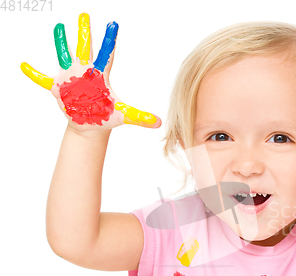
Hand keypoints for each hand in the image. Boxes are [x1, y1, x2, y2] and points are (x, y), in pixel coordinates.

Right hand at [20, 13, 161, 132]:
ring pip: (64, 55)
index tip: (113, 24)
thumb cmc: (106, 117)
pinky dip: (32, 73)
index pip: (106, 55)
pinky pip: (41, 79)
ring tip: (59, 26)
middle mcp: (85, 72)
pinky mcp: (57, 88)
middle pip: (85, 48)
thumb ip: (140, 117)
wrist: (90, 126)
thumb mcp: (123, 116)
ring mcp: (70, 78)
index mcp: (101, 75)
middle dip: (84, 32)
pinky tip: (23, 65)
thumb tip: (159, 123)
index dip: (109, 40)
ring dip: (61, 42)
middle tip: (85, 14)